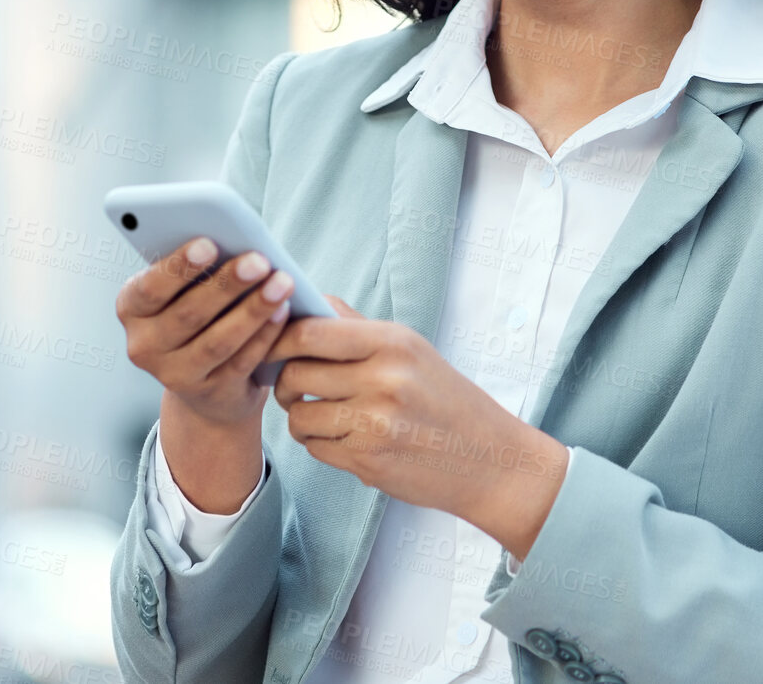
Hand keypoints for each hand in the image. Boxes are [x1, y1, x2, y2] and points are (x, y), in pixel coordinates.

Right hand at [115, 237, 295, 428]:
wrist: (204, 379)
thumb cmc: (197, 310)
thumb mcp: (185, 289)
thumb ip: (199, 267)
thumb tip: (235, 239)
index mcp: (132, 308)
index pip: (149, 288)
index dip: (179, 266)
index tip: (210, 243)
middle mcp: (144, 345)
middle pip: (188, 313)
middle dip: (227, 285)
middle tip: (259, 261)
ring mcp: (173, 375)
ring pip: (217, 341)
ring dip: (253, 310)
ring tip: (282, 283)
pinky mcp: (208, 392)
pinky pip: (239, 363)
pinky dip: (264, 336)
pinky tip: (283, 312)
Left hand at [264, 296, 568, 556]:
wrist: (490, 459)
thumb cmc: (448, 401)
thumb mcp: (413, 351)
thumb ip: (357, 327)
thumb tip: (311, 302)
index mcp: (393, 343)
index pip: (310, 332)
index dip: (279, 338)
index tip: (272, 346)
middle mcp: (384, 379)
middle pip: (295, 373)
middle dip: (284, 382)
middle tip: (293, 386)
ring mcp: (375, 423)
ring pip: (299, 415)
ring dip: (301, 418)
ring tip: (321, 416)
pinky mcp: (368, 460)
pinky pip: (315, 448)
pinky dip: (321, 444)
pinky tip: (345, 439)